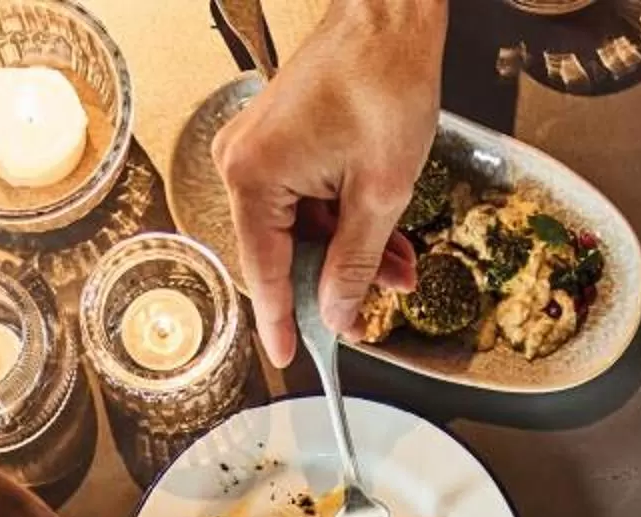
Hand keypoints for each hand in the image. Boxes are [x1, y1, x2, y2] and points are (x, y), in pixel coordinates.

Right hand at [210, 0, 444, 362]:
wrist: (389, 12)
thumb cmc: (384, 81)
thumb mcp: (380, 191)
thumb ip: (354, 263)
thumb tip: (337, 315)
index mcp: (253, 177)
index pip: (265, 272)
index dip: (282, 321)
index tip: (291, 358)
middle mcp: (242, 163)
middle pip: (284, 252)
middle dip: (335, 281)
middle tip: (373, 310)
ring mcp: (259, 149)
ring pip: (302, 229)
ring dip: (349, 252)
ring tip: (399, 268)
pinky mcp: (280, 138)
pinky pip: (306, 199)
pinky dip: (344, 219)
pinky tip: (385, 237)